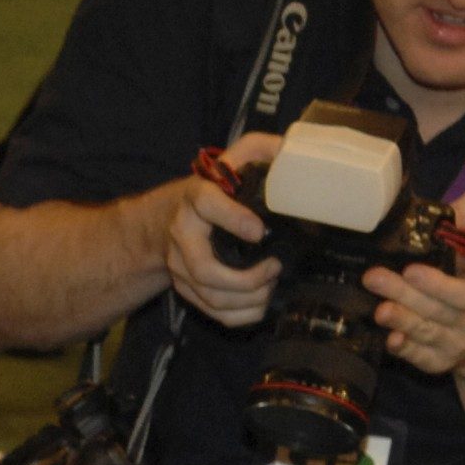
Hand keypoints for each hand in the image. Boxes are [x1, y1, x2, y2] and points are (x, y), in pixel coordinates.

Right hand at [164, 132, 284, 327]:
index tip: (260, 231)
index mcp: (195, 197)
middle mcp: (181, 234)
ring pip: (210, 296)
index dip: (233, 219)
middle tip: (275, 268)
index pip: (207, 204)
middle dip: (245, 279)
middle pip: (204, 269)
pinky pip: (212, 312)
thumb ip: (261, 149)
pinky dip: (241, 315)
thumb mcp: (236, 158)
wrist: (169, 217)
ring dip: (248, 299)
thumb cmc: (215, 186)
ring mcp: (180, 266)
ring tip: (272, 285)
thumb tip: (295, 153)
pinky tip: (262, 304)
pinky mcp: (185, 287)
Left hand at [363, 190, 464, 382]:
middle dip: (404, 295)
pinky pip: (420, 359)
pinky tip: (389, 340)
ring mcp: (456, 343)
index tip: (411, 270)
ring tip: (378, 309)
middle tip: (374, 278)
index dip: (438, 285)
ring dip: (400, 321)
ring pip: (425, 334)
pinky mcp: (439, 361)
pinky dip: (405, 350)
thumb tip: (451, 210)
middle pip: (437, 311)